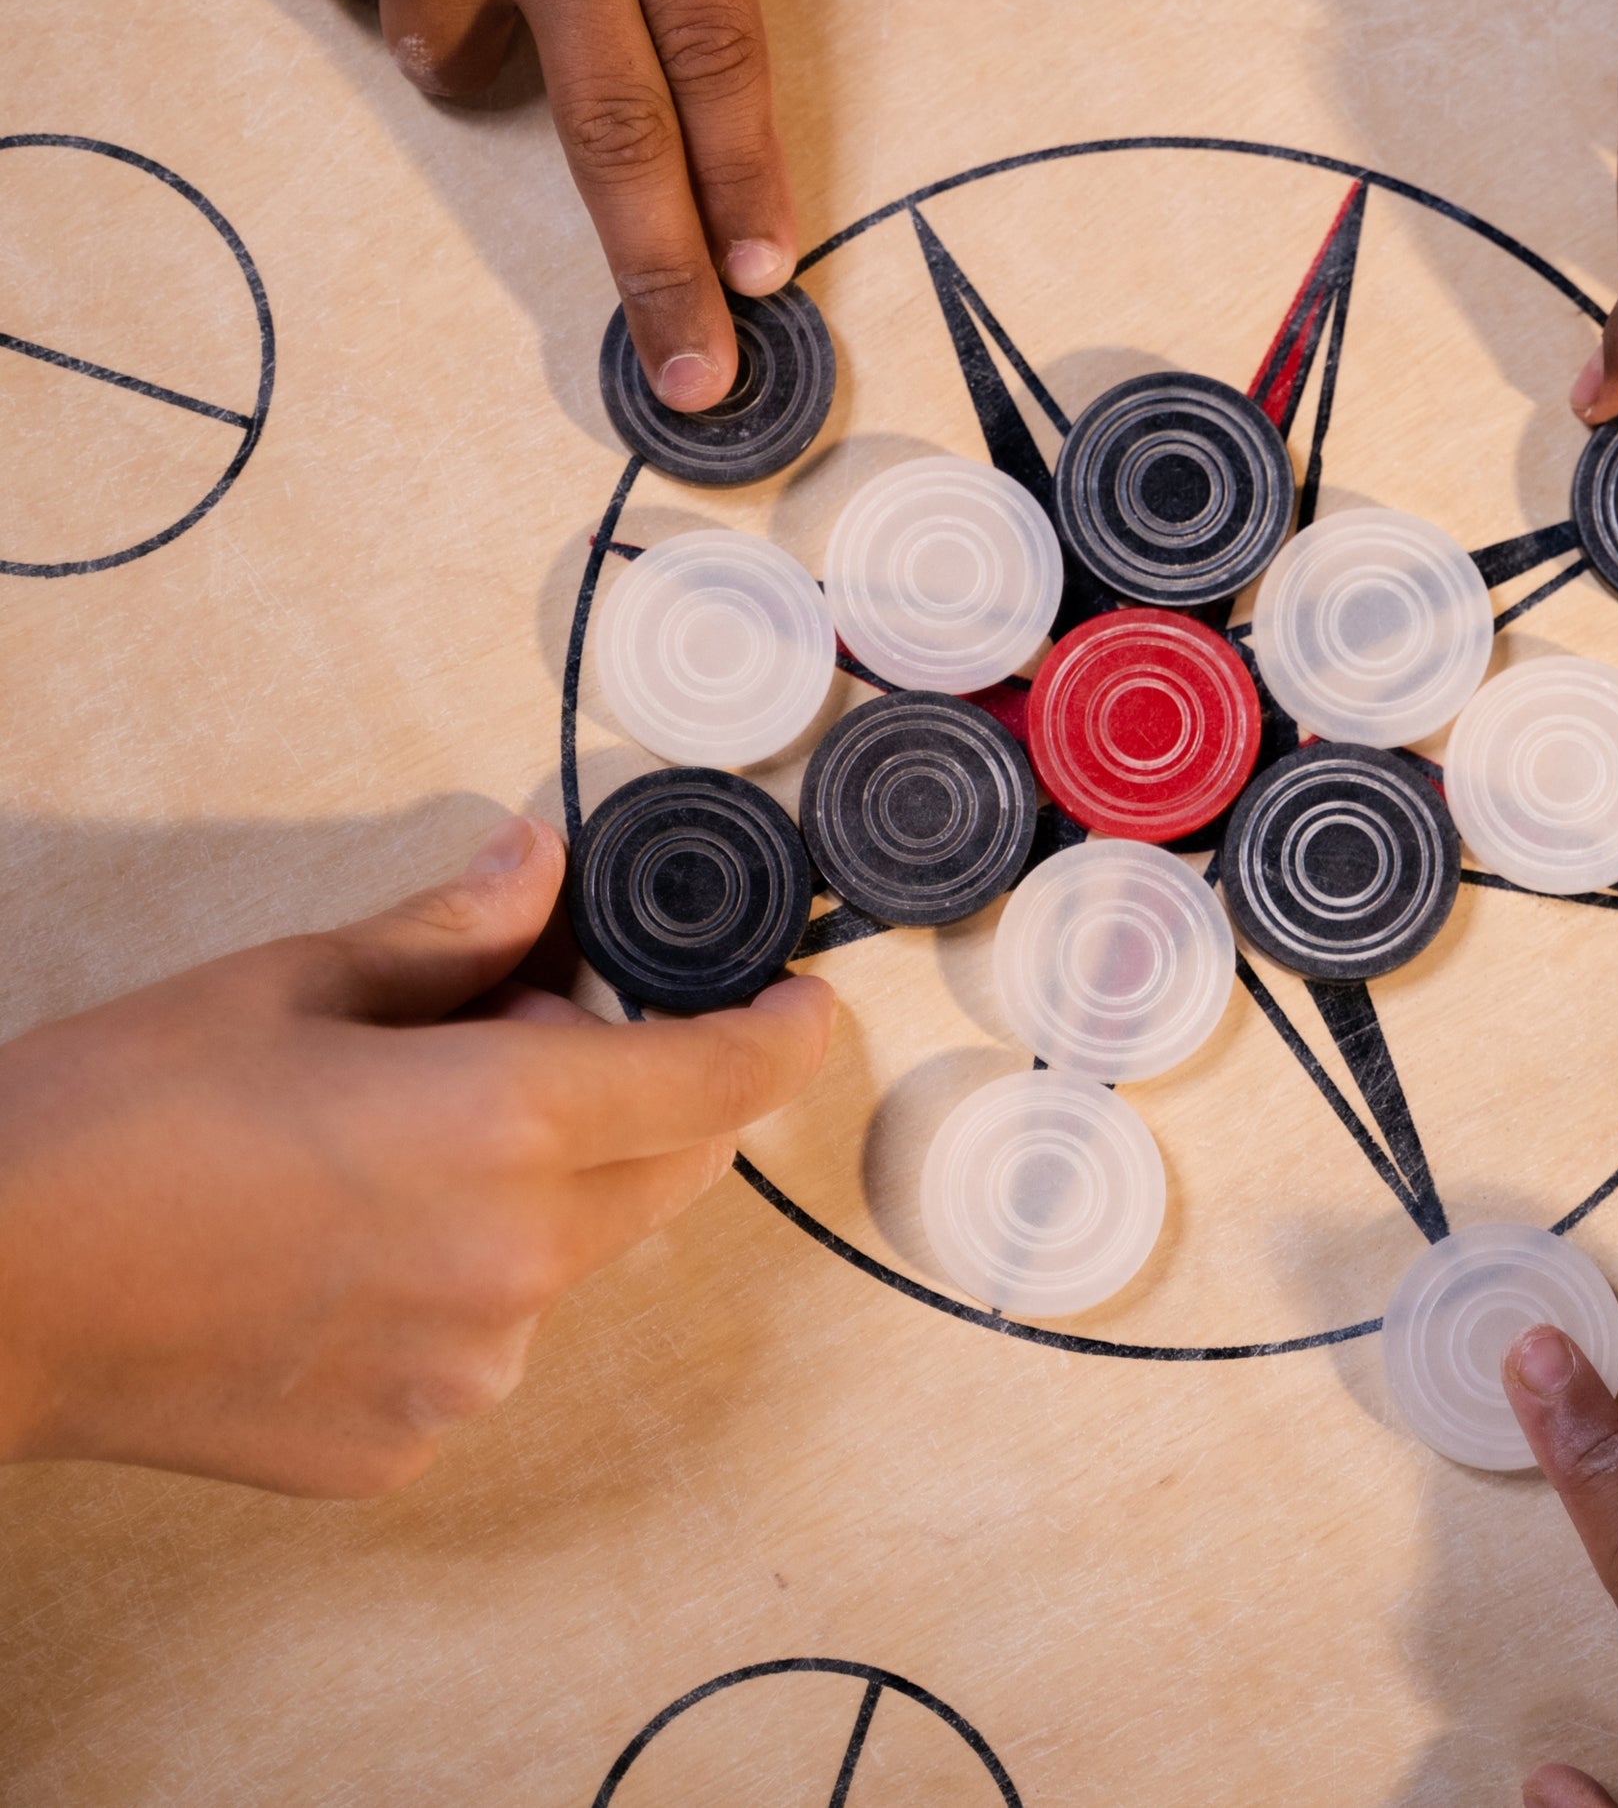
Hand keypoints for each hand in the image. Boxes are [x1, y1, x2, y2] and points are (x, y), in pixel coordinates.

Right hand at [0, 818, 833, 1495]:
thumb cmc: (114, 1119)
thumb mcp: (289, 985)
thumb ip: (450, 934)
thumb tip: (541, 869)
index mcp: (504, 1127)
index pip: (718, 1079)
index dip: (780, 1034)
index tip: (805, 1005)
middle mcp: (515, 1264)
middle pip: (671, 1167)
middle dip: (654, 1095)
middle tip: (542, 1037)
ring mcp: (465, 1371)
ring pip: (579, 1254)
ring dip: (546, 1191)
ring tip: (402, 1145)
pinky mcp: (404, 1445)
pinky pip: (489, 1339)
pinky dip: (465, 1281)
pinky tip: (350, 1244)